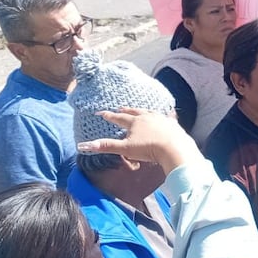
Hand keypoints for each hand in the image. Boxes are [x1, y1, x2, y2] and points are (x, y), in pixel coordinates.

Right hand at [77, 108, 201, 172]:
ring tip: (139, 111)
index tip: (100, 112)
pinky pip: (166, 117)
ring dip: (142, 111)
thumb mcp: (124, 149)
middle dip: (125, 110)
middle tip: (120, 108)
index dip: (108, 116)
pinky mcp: (172, 124)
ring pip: (149, 112)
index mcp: (134, 122)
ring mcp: (161, 119)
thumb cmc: (148, 149)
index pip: (118, 118)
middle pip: (134, 112)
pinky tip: (165, 116)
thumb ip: (105, 146)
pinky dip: (163, 116)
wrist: (174, 148)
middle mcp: (147, 117)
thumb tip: (82, 146)